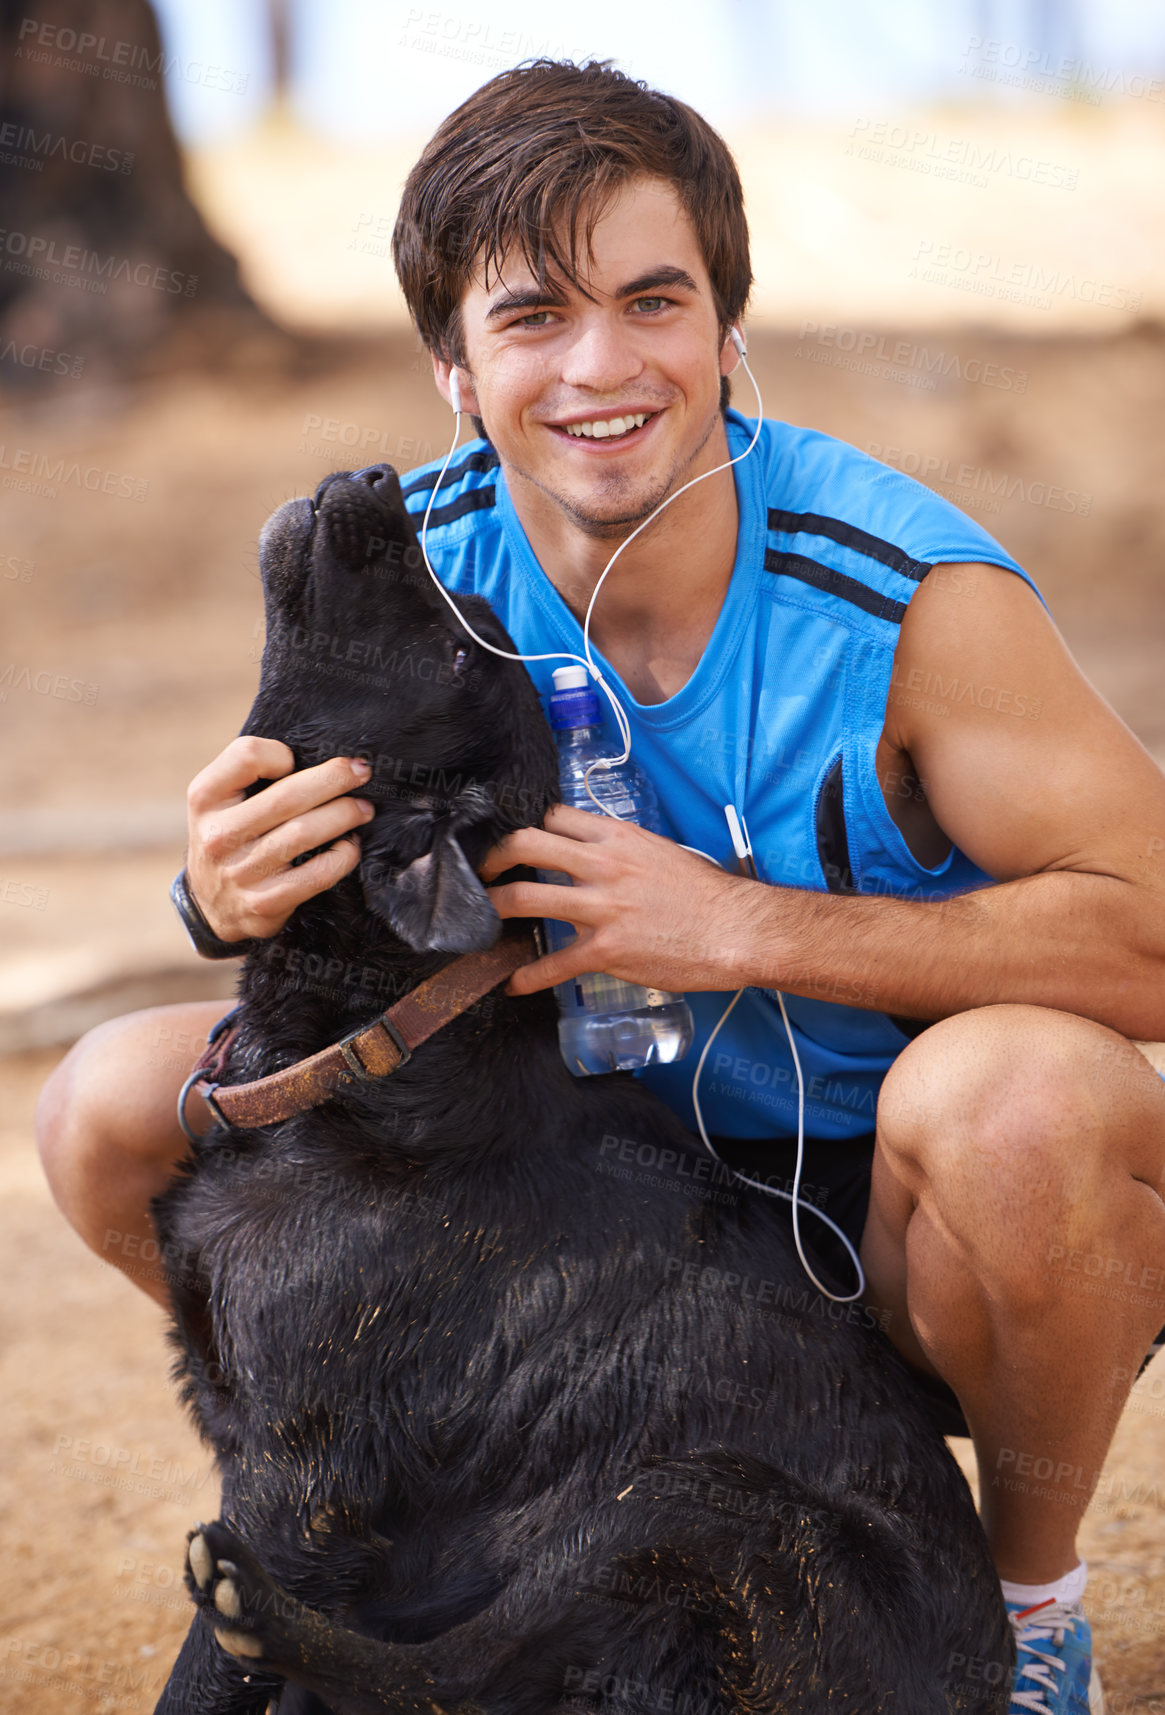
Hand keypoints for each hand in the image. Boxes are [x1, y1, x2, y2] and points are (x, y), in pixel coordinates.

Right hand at [185, 737, 375, 942]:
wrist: (212, 907)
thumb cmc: (229, 835)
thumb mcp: (219, 800)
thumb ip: (249, 772)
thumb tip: (319, 755)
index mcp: (205, 798)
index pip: (248, 755)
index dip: (280, 753)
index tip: (297, 762)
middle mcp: (218, 835)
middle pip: (288, 795)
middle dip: (334, 779)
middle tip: (361, 772)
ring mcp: (241, 872)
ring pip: (305, 832)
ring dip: (345, 815)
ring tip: (364, 809)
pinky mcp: (265, 903)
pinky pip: (317, 874)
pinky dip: (343, 856)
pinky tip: (351, 846)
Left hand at [478, 803, 759, 995]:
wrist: (735, 930)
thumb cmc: (708, 894)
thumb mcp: (663, 852)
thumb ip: (624, 850)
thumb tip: (600, 854)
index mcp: (618, 838)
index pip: (554, 817)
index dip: (528, 826)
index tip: (516, 841)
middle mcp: (603, 866)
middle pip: (526, 845)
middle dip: (494, 857)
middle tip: (483, 872)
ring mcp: (601, 908)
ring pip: (525, 898)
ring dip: (495, 909)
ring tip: (482, 921)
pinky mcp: (605, 950)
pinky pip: (552, 964)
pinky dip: (527, 977)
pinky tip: (514, 982)